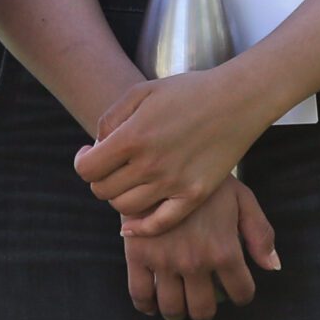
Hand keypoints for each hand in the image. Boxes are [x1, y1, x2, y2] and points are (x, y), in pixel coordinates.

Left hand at [73, 67, 274, 236]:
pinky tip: (131, 224)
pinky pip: (158, 224)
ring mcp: (172, 183)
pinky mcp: (193, 195)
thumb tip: (96, 146)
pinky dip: (140, 228)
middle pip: (103, 191)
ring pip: (125, 209)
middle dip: (100, 179)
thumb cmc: (188, 91)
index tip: (89, 154)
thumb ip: (111, 118)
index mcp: (132, 136)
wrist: (237, 100)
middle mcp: (149, 164)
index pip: (87, 168)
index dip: (82, 162)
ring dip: (118, 197)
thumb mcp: (142, 91)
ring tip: (127, 182)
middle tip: (110, 167)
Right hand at [123, 177, 279, 319]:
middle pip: (203, 310)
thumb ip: (260, 233)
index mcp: (224, 249)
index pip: (240, 292)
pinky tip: (153, 301)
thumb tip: (273, 267)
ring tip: (180, 301)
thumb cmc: (206, 178)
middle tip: (205, 299)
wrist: (161, 158)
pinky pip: (139, 295)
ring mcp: (164, 260)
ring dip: (178, 311)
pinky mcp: (137, 254)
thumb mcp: (241, 198)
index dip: (241, 294)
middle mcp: (195, 261)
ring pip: (172, 308)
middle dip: (206, 309)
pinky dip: (146, 306)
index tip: (236, 290)